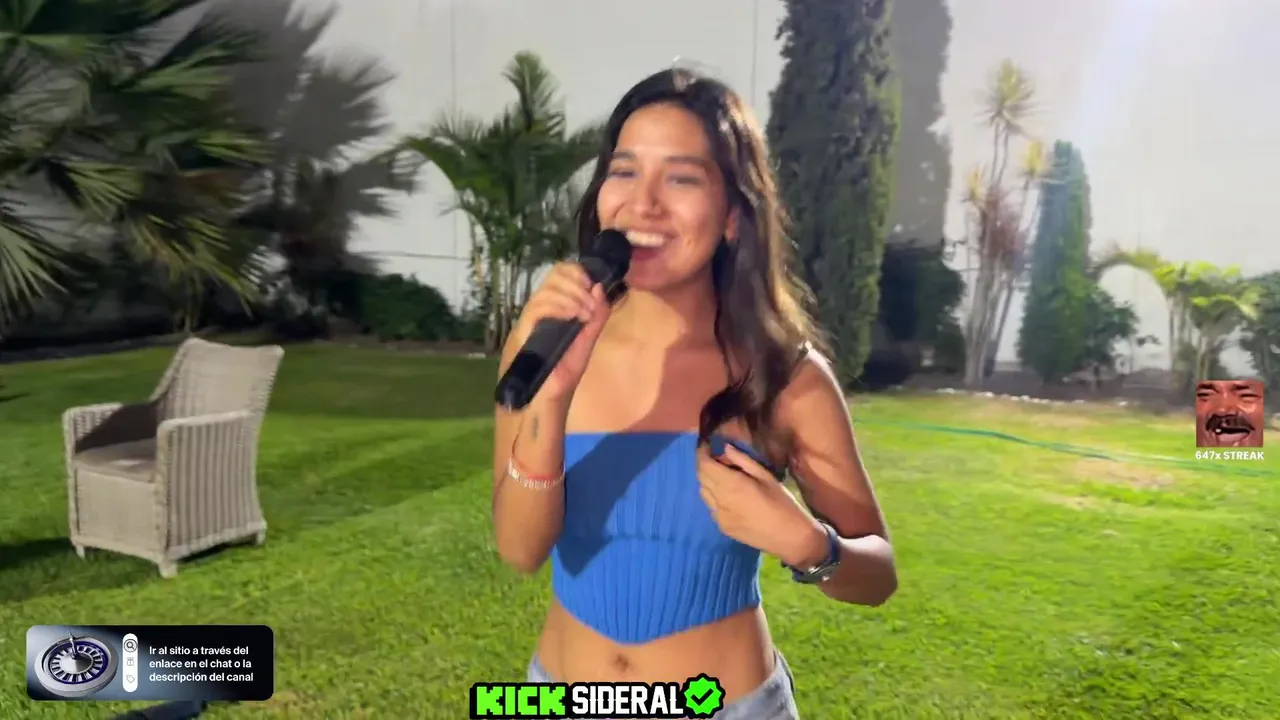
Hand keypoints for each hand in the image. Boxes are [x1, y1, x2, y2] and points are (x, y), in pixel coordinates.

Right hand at [510, 262, 611, 401]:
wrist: (545, 401)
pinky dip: (558, 307)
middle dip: (577, 283)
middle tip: (589, 304)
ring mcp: (530, 319)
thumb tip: (600, 288)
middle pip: (553, 274)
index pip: (560, 273)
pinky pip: (537, 308)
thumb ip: (596, 318)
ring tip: (583, 314)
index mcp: (554, 308)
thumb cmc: (562, 375)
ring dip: (571, 296)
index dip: (577, 272)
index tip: (592, 287)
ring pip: (546, 289)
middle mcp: (540, 309)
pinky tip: (573, 316)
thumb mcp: (586, 342)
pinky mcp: (523, 332)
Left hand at [697, 443, 826, 567]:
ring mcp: (719, 516)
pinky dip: (714, 496)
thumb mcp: (767, 477)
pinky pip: (711, 506)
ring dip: (708, 480)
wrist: (790, 539)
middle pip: (701, 477)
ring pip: (703, 492)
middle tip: (719, 458)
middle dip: (705, 464)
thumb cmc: (784, 504)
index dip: (702, 452)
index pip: (705, 464)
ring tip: (724, 476)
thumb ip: (743, 461)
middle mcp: (720, 500)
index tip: (707, 444)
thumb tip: (725, 448)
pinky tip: (730, 496)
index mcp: (732, 485)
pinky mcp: (722, 527)